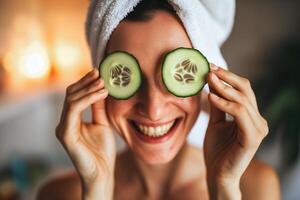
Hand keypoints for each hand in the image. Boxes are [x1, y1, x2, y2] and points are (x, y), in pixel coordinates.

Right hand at [55, 68, 115, 198]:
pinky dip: (88, 99)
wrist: (102, 172)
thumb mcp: (102, 123)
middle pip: (71, 94)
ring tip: (103, 82)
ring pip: (71, 100)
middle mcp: (64, 123)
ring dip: (88, 89)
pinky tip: (101, 94)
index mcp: (71, 120)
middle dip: (86, 82)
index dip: (85, 83)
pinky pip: (74, 110)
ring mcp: (63, 128)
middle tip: (100, 73)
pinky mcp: (66, 135)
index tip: (98, 72)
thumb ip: (98, 107)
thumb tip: (100, 87)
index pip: (74, 96)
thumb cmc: (102, 150)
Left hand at [204, 64, 268, 198]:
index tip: (210, 67)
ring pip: (242, 100)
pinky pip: (238, 113)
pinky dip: (224, 103)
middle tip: (208, 69)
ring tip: (207, 79)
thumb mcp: (215, 122)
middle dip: (226, 77)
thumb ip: (217, 105)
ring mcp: (258, 129)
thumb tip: (212, 82)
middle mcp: (258, 120)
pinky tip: (210, 97)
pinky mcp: (252, 137)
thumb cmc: (217, 150)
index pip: (243, 89)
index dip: (228, 76)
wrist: (217, 174)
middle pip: (245, 90)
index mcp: (251, 116)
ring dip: (223, 88)